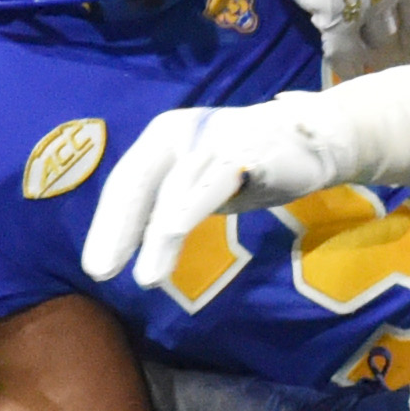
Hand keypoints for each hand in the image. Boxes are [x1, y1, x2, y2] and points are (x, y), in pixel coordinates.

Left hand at [83, 93, 353, 290]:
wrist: (312, 138)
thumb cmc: (244, 164)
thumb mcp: (196, 186)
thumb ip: (164, 206)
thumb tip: (123, 243)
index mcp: (162, 137)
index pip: (126, 183)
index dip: (107, 225)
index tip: (97, 270)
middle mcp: (181, 132)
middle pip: (138, 182)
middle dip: (116, 229)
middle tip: (99, 272)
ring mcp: (213, 138)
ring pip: (175, 187)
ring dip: (158, 236)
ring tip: (146, 279)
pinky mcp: (246, 149)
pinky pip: (214, 181)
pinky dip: (191, 207)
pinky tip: (174, 232)